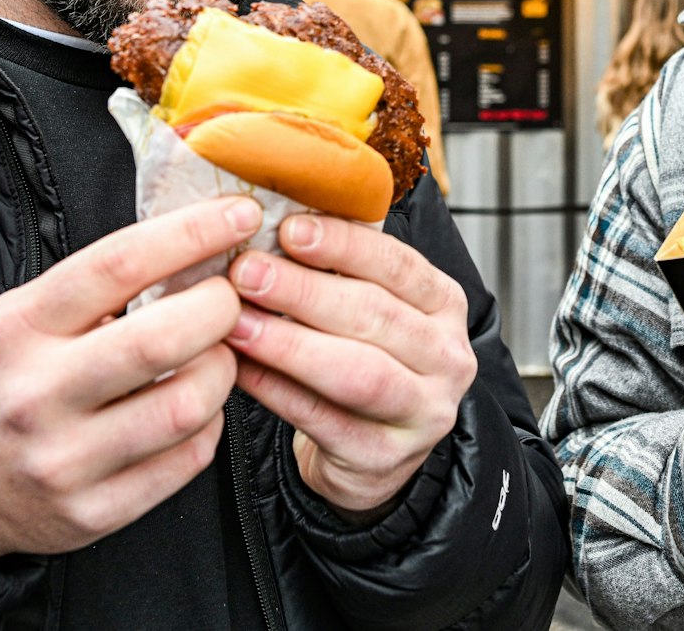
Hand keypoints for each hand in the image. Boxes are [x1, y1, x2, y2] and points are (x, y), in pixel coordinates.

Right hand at [0, 197, 259, 556]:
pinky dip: (209, 424)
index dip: (192, 233)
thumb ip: (98, 285)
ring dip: (222, 369)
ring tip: (212, 356)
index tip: (239, 213)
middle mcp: (37, 394)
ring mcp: (64, 460)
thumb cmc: (5, 379)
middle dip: (220, 308)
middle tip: (227, 299)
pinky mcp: (93, 512)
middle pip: (163, 339)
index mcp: (20, 328)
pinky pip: (188, 459)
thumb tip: (196, 241)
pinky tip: (192, 407)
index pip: (118, 264)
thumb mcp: (22, 315)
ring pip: (187, 405)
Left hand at [226, 213, 476, 516]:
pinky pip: (322, 419)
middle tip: (246, 272)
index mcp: (444, 304)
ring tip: (236, 322)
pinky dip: (276, 390)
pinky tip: (240, 367)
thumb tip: (267, 225)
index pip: (398, 264)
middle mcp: (446, 356)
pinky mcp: (383, 458)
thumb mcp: (370, 309)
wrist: (373, 451)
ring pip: (355, 371)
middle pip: (374, 315)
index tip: (288, 229)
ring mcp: (423, 411)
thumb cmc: (363, 359)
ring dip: (289, 343)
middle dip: (303, 291)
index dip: (342, 244)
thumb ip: (338, 271)